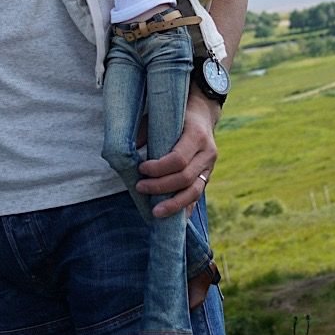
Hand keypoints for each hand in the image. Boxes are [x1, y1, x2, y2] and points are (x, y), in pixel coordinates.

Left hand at [136, 91, 218, 218]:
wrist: (202, 114)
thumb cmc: (175, 115)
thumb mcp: (160, 116)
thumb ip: (144, 132)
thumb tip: (125, 154)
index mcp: (197, 135)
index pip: (178, 159)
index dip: (158, 169)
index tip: (141, 169)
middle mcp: (207, 153)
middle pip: (185, 178)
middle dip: (161, 186)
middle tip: (140, 188)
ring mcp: (210, 166)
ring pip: (195, 191)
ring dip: (173, 204)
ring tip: (155, 213)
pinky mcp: (207, 176)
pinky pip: (197, 196)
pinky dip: (185, 208)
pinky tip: (175, 220)